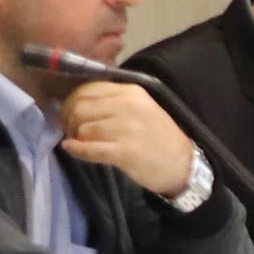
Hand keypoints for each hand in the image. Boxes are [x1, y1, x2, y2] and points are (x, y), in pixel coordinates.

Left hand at [59, 81, 201, 195]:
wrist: (183, 164)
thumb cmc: (158, 136)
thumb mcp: (141, 107)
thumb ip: (113, 100)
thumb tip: (75, 102)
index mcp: (132, 92)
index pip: (87, 89)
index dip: (71, 102)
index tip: (71, 115)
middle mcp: (129, 106)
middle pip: (80, 108)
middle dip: (69, 121)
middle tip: (72, 131)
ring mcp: (128, 129)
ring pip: (83, 129)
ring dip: (76, 137)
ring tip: (81, 142)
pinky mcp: (126, 152)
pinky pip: (89, 149)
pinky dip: (76, 150)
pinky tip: (73, 149)